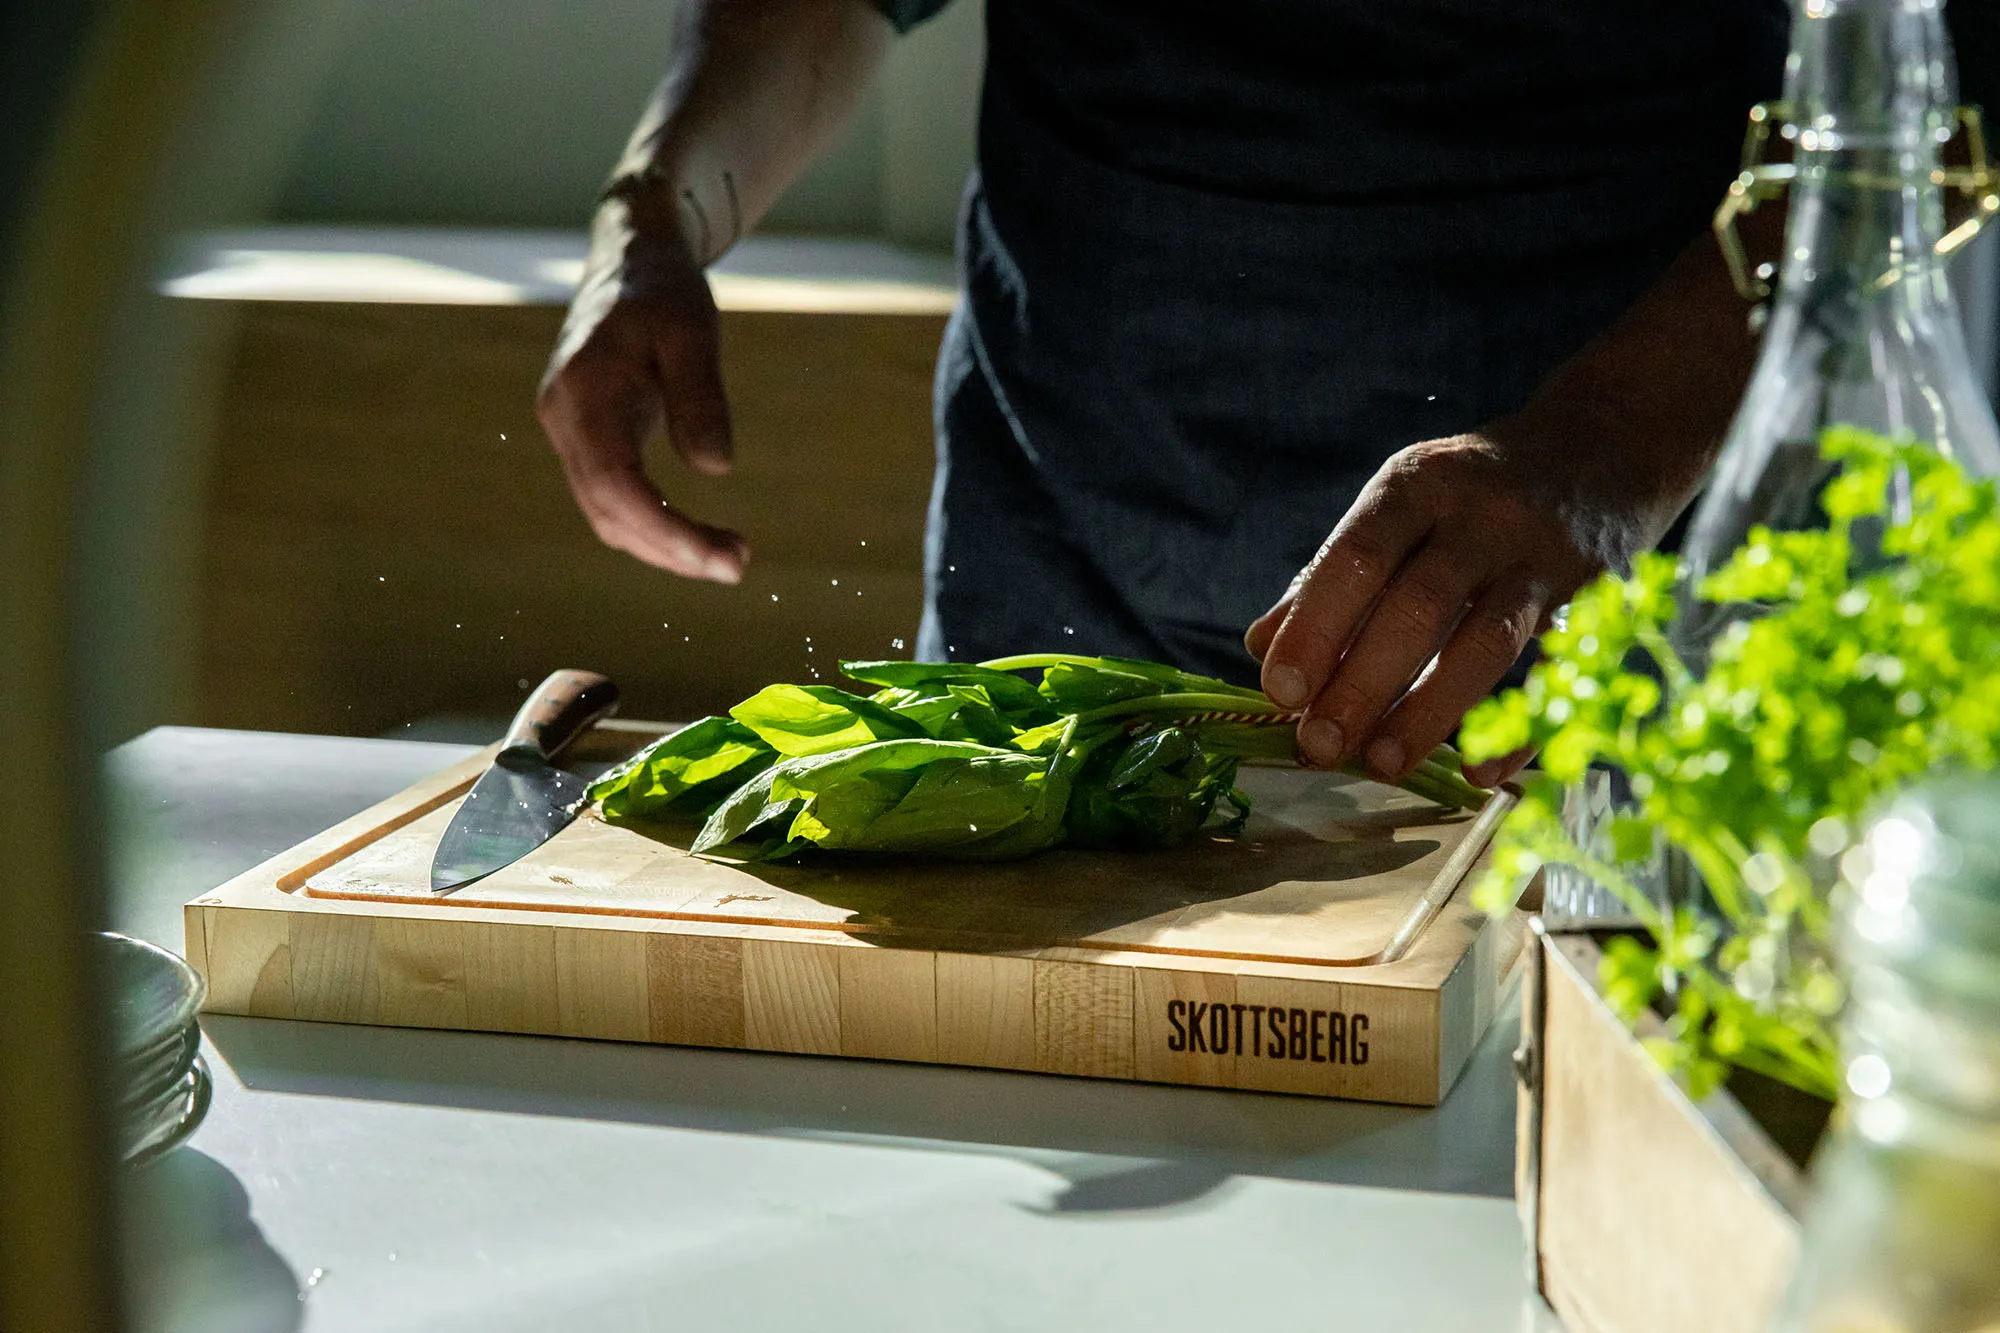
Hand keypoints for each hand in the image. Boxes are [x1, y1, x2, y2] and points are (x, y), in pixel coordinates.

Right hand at [537, 193, 747, 581]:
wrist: (630, 256)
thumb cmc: (664, 289)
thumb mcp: (693, 331)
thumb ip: (701, 396)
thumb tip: (717, 467)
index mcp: (583, 393)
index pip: (617, 486)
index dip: (667, 532)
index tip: (722, 559)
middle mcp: (564, 419)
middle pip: (610, 512)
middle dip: (673, 549)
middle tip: (739, 565)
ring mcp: (569, 431)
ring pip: (608, 514)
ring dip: (664, 545)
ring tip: (729, 556)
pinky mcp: (586, 437)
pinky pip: (614, 497)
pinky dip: (654, 524)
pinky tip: (697, 536)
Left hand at [1246, 428, 1670, 789]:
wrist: (1605, 447)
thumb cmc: (1476, 491)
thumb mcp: (1402, 503)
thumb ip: (1333, 573)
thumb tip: (1262, 644)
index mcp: (1419, 485)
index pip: (1357, 558)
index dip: (1316, 627)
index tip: (1279, 691)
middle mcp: (1483, 514)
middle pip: (1419, 607)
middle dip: (1362, 683)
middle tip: (1318, 745)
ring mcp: (1544, 556)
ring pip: (1486, 642)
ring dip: (1428, 710)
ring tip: (1381, 763)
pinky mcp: (1597, 600)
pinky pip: (1558, 675)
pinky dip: (1519, 729)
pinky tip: (1477, 773)